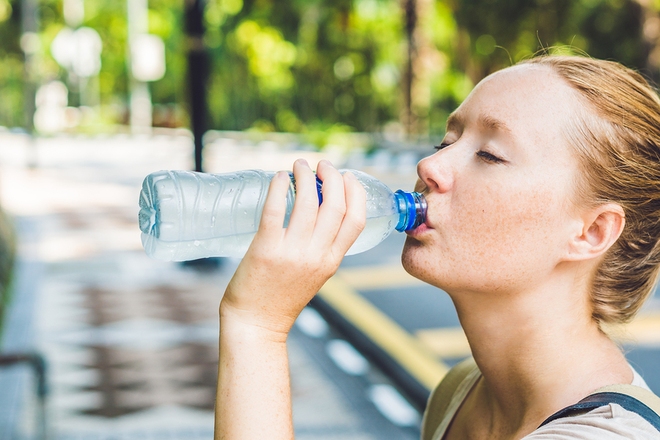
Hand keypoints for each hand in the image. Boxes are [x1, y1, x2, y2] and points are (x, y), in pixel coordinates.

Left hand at [220, 159, 365, 338]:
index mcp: (332, 261)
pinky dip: (279, 187)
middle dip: (332, 176)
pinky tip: (279, 177)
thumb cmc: (281, 298)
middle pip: (335, 205)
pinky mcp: (266, 249)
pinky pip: (275, 209)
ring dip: (305, 176)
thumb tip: (320, 212)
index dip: (355, 192)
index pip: (356, 220)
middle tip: (322, 165)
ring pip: (308, 202)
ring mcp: (292, 252)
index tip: (347, 176)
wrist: (256, 323)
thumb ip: (322, 248)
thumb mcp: (315, 275)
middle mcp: (316, 255)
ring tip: (299, 165)